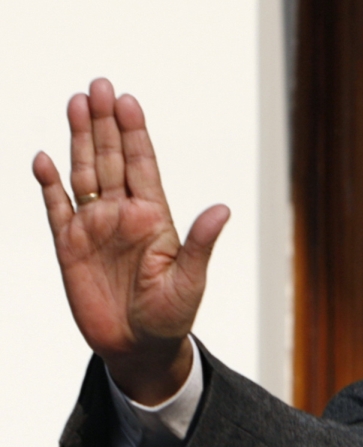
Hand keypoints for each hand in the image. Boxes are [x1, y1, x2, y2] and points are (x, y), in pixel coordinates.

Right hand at [33, 78, 229, 404]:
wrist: (139, 347)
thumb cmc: (172, 315)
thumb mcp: (190, 280)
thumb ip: (199, 243)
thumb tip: (223, 208)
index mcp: (156, 217)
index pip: (143, 165)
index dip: (134, 133)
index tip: (128, 101)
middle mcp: (124, 214)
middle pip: (111, 159)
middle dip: (104, 123)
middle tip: (98, 86)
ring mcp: (95, 227)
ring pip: (84, 174)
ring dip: (78, 140)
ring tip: (75, 103)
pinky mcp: (69, 246)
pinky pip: (57, 208)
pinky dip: (49, 184)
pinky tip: (44, 159)